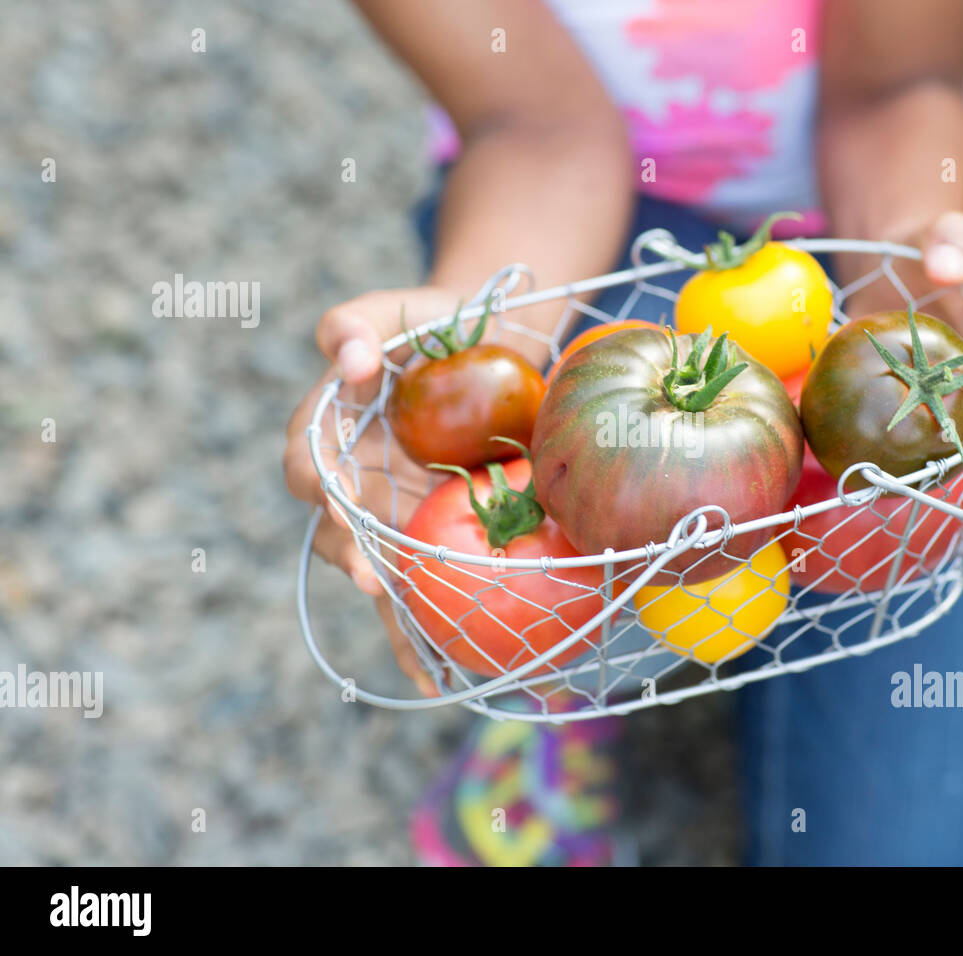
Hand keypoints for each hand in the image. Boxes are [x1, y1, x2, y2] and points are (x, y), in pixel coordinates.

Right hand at [284, 286, 466, 696]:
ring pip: (376, 569)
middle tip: (374, 577)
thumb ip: (360, 321)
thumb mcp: (401, 310)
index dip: (313, 479)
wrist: (495, 350)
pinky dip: (426, 633)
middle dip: (350, 554)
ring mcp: (393, 513)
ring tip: (416, 650)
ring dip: (392, 609)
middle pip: (334, 525)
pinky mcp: (433, 537)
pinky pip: (423, 591)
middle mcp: (355, 477)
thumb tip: (347, 355)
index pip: (306, 455)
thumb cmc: (437, 326)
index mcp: (333, 425)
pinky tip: (446, 673)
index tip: (333, 497)